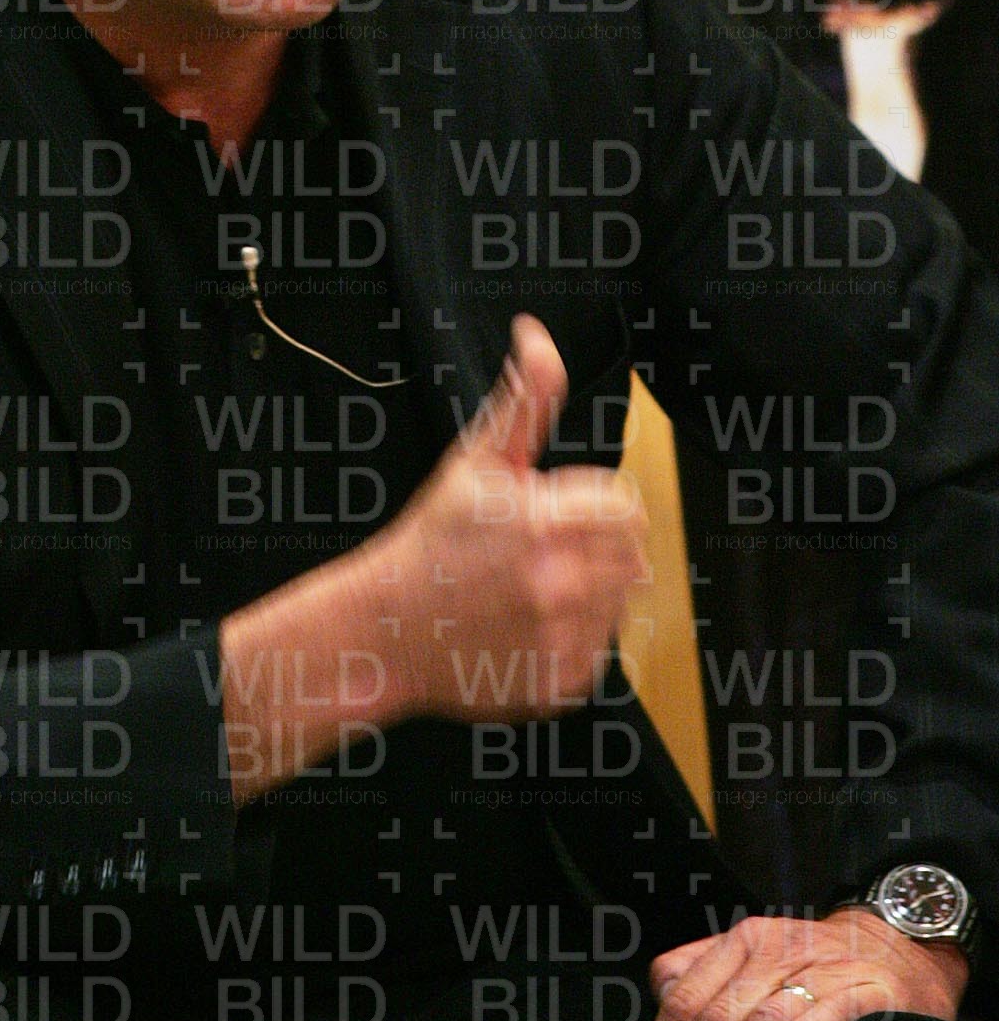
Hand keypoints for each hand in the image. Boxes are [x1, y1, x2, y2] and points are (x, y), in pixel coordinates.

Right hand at [381, 315, 648, 721]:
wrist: (388, 629)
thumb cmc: (432, 541)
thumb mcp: (476, 459)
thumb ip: (524, 398)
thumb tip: (537, 337)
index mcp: (542, 523)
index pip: (626, 508)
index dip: (595, 505)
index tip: (558, 511)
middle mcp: (557, 585)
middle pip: (631, 555)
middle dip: (596, 545)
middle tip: (545, 548)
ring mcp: (561, 640)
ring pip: (620, 601)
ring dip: (591, 589)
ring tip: (535, 585)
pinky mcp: (562, 684)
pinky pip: (602, 649)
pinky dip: (577, 637)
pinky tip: (531, 623)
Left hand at [634, 908, 967, 1020]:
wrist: (891, 951)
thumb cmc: (809, 967)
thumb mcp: (751, 962)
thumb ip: (702, 982)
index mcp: (739, 942)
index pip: (683, 995)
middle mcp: (774, 948)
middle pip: (716, 1012)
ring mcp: (818, 966)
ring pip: (761, 1016)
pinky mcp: (864, 986)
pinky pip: (827, 1008)